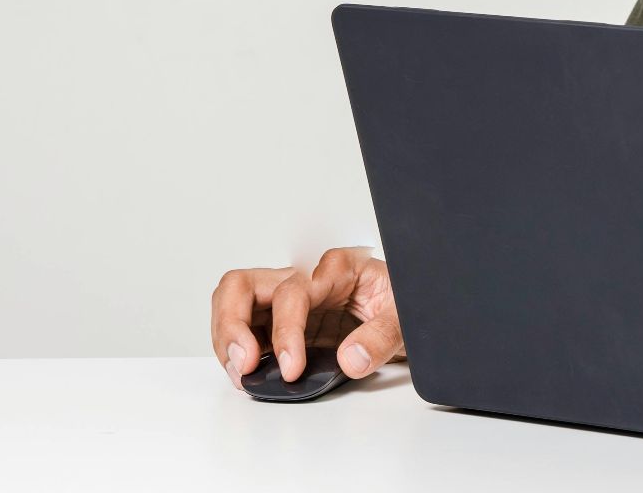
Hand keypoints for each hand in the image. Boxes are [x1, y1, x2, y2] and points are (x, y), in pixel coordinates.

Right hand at [210, 246, 403, 389]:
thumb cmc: (408, 305)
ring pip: (234, 304)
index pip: (292, 293)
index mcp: (337, 268)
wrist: (416, 313)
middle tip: (243, 364)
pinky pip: (246, 329)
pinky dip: (236, 351)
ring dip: (227, 339)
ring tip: (241, 374)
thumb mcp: (406, 317)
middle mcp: (305, 278)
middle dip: (232, 325)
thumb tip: (350, 358)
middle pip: (243, 285)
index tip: (291, 367)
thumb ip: (381, 336)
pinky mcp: (284, 323)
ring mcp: (290, 301)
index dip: (285, 332)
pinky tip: (247, 373)